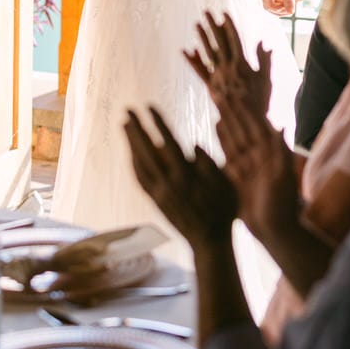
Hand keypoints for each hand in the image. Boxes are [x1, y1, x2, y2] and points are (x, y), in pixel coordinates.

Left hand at [124, 106, 235, 249]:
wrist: (210, 242)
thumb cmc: (223, 210)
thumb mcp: (225, 183)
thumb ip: (209, 163)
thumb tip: (193, 145)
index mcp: (187, 174)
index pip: (168, 141)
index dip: (158, 122)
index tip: (148, 106)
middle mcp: (170, 182)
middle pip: (147, 150)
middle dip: (136, 128)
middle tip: (126, 110)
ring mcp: (160, 193)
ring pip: (139, 164)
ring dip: (130, 143)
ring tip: (125, 126)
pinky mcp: (156, 202)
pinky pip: (140, 179)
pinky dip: (133, 164)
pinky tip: (130, 153)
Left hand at [185, 11, 271, 120]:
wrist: (245, 119)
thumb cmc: (259, 100)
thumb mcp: (265, 79)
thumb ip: (263, 60)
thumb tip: (263, 43)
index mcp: (242, 63)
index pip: (234, 39)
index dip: (229, 25)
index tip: (223, 13)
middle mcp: (228, 67)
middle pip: (219, 42)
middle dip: (213, 26)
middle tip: (206, 12)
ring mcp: (217, 76)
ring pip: (208, 53)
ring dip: (202, 38)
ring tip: (196, 24)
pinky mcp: (210, 86)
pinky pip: (200, 71)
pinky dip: (192, 61)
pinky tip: (185, 50)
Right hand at [216, 99, 299, 244]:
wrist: (275, 231)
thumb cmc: (282, 205)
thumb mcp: (283, 177)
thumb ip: (280, 151)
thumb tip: (281, 125)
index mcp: (271, 154)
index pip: (256, 125)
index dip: (247, 109)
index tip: (237, 92)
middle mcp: (259, 155)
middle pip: (243, 127)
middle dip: (233, 110)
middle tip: (222, 91)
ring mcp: (248, 165)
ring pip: (235, 136)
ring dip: (228, 120)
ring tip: (218, 102)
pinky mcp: (238, 175)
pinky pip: (229, 153)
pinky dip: (223, 138)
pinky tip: (216, 125)